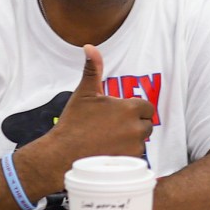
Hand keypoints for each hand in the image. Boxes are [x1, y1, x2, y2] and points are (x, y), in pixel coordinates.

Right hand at [50, 45, 153, 160]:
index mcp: (129, 108)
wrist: (62, 155)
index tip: (120, 113)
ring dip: (132, 140)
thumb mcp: (84, 93)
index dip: (135, 109)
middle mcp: (136, 128)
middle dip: (135, 125)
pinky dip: (127, 154)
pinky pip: (136, 156)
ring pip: (141, 141)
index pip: (146, 107)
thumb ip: (92, 69)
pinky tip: (111, 151)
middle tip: (114, 127)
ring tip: (110, 140)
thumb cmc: (74, 123)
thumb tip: (90, 47)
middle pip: (146, 124)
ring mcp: (134, 147)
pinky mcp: (129, 162)